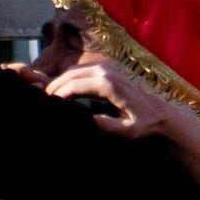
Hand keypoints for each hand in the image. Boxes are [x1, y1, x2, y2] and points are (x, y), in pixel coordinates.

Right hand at [44, 37, 199, 179]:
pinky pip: (82, 71)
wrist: (161, 114)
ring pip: (74, 71)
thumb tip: (91, 120)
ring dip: (59, 82)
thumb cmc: (145, 126)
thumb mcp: (129, 132)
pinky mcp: (108, 69)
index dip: (56, 95)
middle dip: (53, 87)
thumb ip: (109, 127)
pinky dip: (69, 79)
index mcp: (108, 84)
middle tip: (38, 101)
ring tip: (47, 98)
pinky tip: (62, 92)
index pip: (73, 85)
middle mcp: (106, 71)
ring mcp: (107, 67)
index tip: (44, 106)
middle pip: (70, 75)